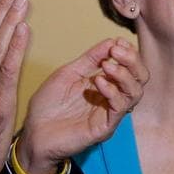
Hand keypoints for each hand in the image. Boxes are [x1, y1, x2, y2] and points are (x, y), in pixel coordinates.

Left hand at [17, 38, 147, 173]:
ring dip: (124, 75)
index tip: (118, 42)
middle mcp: (111, 98)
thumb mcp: (68, 73)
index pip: (130, 67)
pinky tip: (98, 82)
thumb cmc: (48, 105)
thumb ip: (90, 60)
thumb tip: (111, 42)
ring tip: (106, 66)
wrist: (33, 132)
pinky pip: (119, 109)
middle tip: (116, 51)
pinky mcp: (105, 128)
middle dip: (132, 61)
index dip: (129, 53)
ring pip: (135, 93)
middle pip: (140, 79)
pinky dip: (113, 92)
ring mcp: (109, 113)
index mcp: (105, 84)